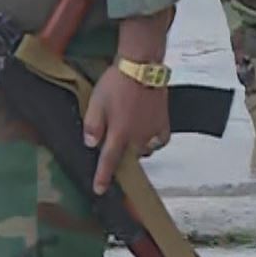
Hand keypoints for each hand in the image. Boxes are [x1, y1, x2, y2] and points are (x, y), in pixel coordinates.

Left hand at [84, 65, 170, 194]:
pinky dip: (153, 142)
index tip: (98, 190)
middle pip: (128, 157)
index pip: (109, 162)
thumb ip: (92, 125)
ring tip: (128, 137)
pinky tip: (147, 135)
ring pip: (143, 150)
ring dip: (135, 149)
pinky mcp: (164, 121)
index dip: (102, 178)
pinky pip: (160, 140)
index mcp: (119, 134)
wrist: (142, 66)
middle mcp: (138, 138)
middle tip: (114, 150)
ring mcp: (153, 131)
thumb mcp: (96, 102)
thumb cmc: (116, 83)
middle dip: (120, 159)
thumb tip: (90, 144)